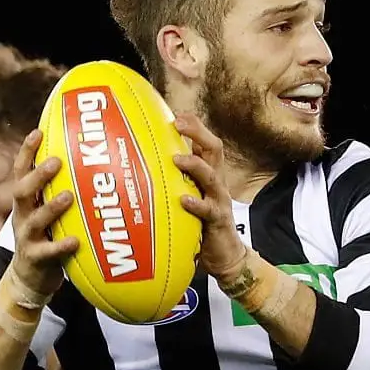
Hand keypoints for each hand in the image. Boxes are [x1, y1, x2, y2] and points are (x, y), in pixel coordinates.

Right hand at [9, 129, 79, 296]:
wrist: (29, 278)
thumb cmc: (46, 237)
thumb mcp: (46, 212)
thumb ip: (60, 190)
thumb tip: (89, 162)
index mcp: (25, 202)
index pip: (21, 172)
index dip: (27, 152)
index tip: (38, 132)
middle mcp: (22, 216)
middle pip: (21, 191)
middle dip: (38, 176)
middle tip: (57, 161)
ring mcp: (27, 238)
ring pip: (35, 220)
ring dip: (51, 208)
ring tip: (69, 196)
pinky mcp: (36, 259)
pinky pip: (48, 252)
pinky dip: (61, 246)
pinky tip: (75, 240)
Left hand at [172, 113, 247, 280]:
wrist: (224, 255)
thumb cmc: (200, 224)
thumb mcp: (187, 197)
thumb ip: (174, 181)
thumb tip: (145, 167)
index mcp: (207, 174)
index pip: (204, 142)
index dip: (194, 126)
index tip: (176, 114)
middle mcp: (215, 182)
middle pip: (213, 150)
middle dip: (197, 134)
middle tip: (177, 124)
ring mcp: (218, 200)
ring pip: (211, 176)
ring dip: (194, 165)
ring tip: (176, 159)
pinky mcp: (218, 221)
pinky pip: (208, 210)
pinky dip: (196, 204)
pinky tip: (183, 200)